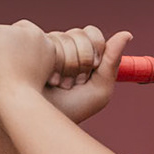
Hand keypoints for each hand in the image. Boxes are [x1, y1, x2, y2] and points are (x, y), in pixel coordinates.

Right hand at [0, 21, 133, 124]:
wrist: (37, 121)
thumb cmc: (70, 110)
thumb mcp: (99, 90)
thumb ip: (113, 63)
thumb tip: (126, 34)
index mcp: (82, 55)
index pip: (93, 34)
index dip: (95, 49)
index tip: (92, 70)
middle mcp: (63, 48)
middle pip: (79, 33)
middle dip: (81, 60)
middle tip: (73, 84)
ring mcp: (44, 45)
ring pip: (62, 36)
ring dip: (64, 64)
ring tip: (57, 84)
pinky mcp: (27, 44)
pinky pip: (44, 38)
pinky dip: (50, 60)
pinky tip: (46, 78)